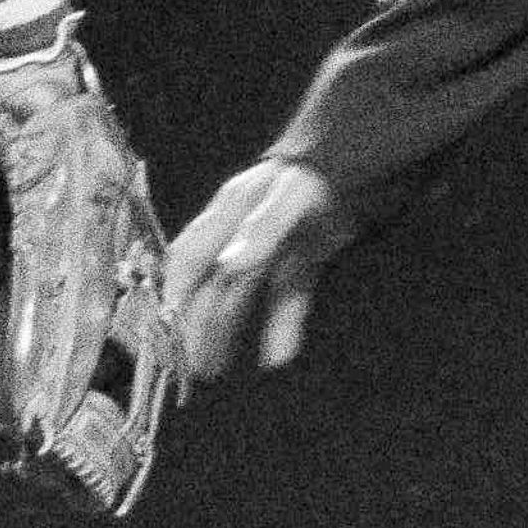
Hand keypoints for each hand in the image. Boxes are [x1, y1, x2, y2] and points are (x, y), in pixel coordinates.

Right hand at [164, 159, 350, 381]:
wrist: (365, 157)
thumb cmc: (320, 174)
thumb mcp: (291, 198)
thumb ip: (261, 231)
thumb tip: (229, 266)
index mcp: (229, 212)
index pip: (188, 258)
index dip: (172, 293)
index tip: (162, 330)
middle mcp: (242, 232)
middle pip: (210, 284)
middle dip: (196, 325)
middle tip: (187, 367)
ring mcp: (272, 247)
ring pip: (240, 295)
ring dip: (226, 331)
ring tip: (214, 370)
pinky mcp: (303, 259)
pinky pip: (285, 297)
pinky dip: (281, 325)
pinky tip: (278, 356)